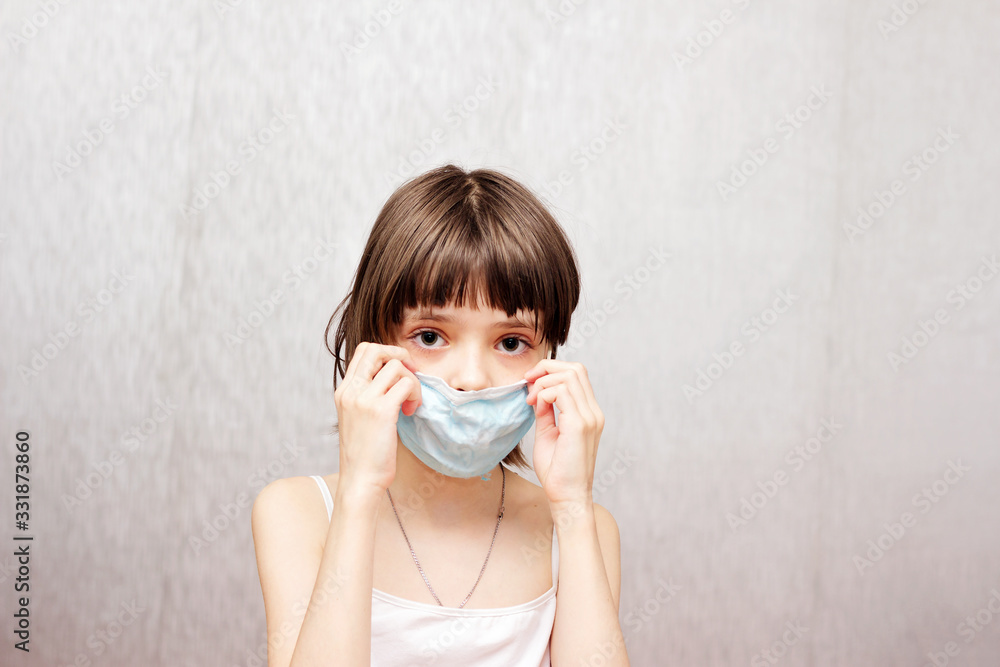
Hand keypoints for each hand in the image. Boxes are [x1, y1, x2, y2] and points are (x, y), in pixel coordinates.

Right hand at [334, 342, 422, 495]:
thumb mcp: (358, 418)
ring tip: (410, 403)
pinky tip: (411, 412)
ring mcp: (364, 399)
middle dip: (399, 356)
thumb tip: (394, 379)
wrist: (359, 480)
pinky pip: (407, 384)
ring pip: (396, 366)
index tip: (400, 371)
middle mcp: (351, 391)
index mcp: (344, 391)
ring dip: (412, 382)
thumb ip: (368, 396)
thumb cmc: (363, 454)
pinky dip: (415, 395)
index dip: (386, 353)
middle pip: (375, 349)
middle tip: (410, 375)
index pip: (363, 352)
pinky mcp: (382, 410)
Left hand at [524, 360, 604, 506]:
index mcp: (589, 413)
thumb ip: (546, 411)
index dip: (552, 370)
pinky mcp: (580, 425)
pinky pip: (561, 393)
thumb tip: (537, 392)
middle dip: (547, 368)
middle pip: (575, 369)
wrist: (566, 496)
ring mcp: (589, 417)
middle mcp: (594, 412)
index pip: (577, 374)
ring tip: (530, 400)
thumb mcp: (548, 432)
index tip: (530, 382)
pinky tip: (535, 408)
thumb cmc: (557, 470)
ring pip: (568, 376)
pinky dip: (544, 394)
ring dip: (543, 383)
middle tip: (527, 382)